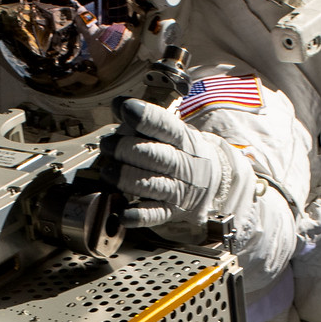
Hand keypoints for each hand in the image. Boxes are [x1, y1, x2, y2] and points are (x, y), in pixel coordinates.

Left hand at [111, 97, 222, 228]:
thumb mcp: (170, 132)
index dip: (145, 117)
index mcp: (183, 139)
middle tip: (108, 144)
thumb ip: (143, 120)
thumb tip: (118, 105)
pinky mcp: (171, 211)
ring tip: (108, 172)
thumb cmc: (181, 152)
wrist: (213, 181)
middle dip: (128, 149)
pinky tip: (123, 214)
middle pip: (157, 156)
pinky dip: (138, 216)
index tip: (126, 108)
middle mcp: (183, 164)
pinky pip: (155, 215)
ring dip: (127, 178)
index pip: (165, 126)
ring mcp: (178, 189)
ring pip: (152, 185)